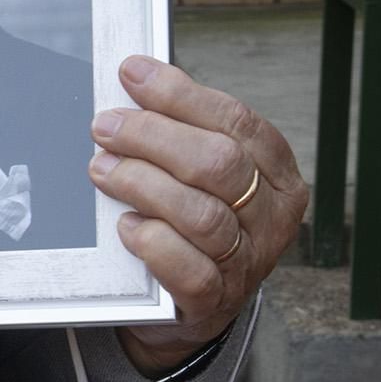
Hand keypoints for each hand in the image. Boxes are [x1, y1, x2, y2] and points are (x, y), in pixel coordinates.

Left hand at [89, 55, 307, 376]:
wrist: (191, 307)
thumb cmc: (192, 225)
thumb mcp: (202, 176)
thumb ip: (183, 134)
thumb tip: (136, 79)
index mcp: (278, 174)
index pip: (236, 121)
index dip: (180, 95)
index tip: (131, 74)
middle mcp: (272, 217)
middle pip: (219, 163)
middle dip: (154, 137)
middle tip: (104, 127)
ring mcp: (249, 262)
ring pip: (202, 215)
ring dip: (143, 184)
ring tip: (102, 170)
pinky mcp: (215, 300)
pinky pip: (189, 270)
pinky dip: (153, 242)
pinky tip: (126, 226)